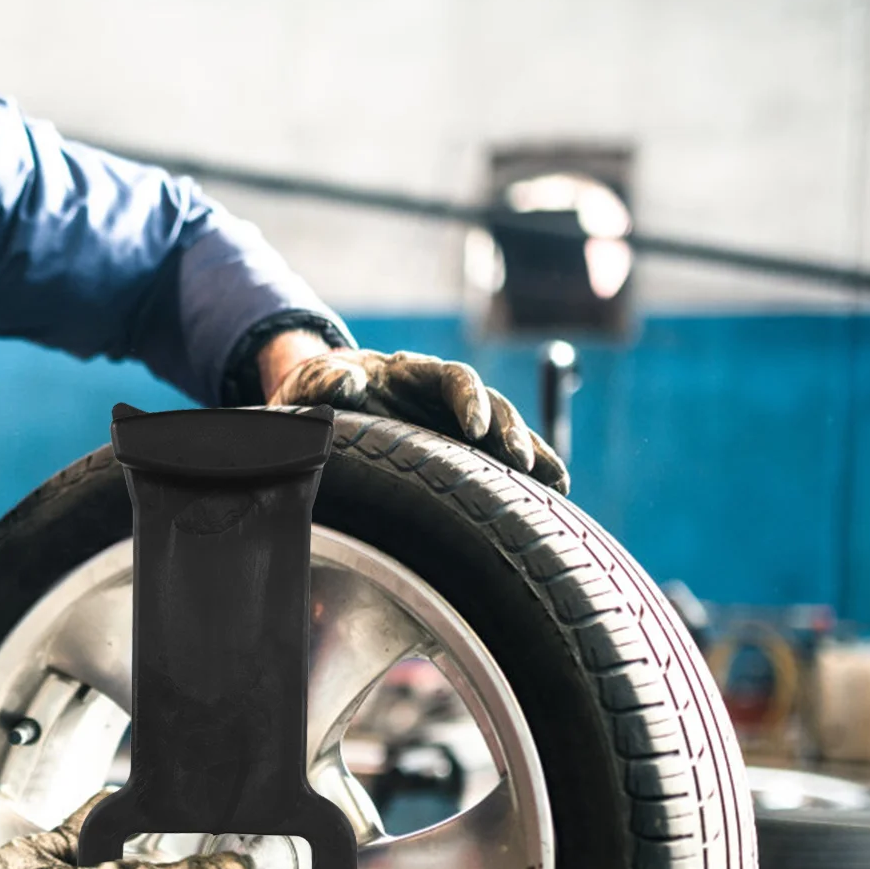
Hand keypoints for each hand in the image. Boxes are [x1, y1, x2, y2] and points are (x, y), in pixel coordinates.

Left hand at [266, 346, 568, 493]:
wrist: (317, 405)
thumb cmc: (315, 393)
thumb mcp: (312, 384)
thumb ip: (327, 382)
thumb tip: (346, 385)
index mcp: (411, 372)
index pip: (453, 378)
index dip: (470, 400)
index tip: (476, 429)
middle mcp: (441, 397)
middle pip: (490, 405)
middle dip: (509, 433)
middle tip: (520, 463)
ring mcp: (453, 425)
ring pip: (502, 436)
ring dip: (531, 456)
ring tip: (558, 484)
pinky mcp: (456, 452)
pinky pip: (495, 462)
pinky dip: (525, 475)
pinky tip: (554, 496)